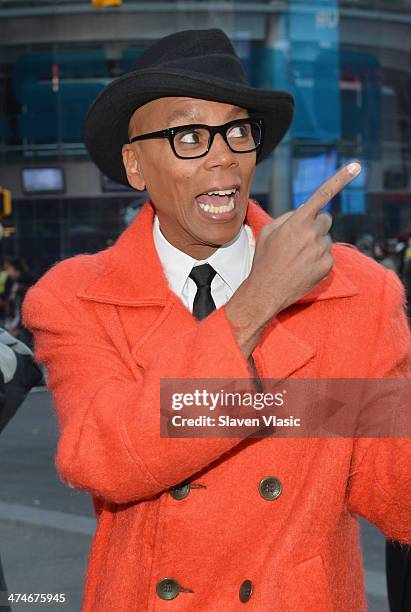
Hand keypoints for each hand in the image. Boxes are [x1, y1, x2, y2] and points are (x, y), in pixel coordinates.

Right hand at [225, 161, 361, 356]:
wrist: (266, 290)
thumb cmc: (264, 259)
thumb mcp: (268, 231)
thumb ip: (288, 217)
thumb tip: (305, 209)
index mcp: (298, 221)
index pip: (322, 195)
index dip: (340, 179)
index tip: (356, 167)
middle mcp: (313, 233)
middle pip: (325, 219)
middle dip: (316, 225)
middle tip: (300, 239)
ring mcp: (322, 250)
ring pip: (325, 238)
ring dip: (315, 244)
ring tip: (297, 258)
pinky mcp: (328, 265)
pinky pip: (327, 255)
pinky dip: (318, 259)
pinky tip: (303, 267)